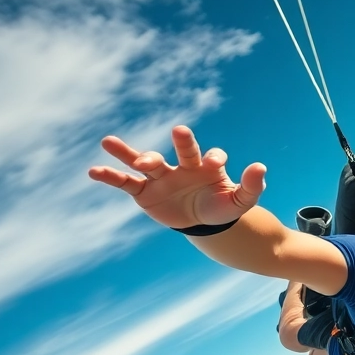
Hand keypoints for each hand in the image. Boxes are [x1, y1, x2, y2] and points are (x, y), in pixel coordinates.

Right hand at [88, 125, 266, 229]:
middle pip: (180, 150)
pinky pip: (125, 183)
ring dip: (130, 153)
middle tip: (180, 131)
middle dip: (182, 142)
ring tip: (108, 141)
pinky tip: (94, 171)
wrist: (201, 222)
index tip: (216, 163)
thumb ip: (251, 186)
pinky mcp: (144, 192)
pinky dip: (110, 177)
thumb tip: (260, 166)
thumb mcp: (240, 202)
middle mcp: (182, 166)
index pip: (210, 156)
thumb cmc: (220, 207)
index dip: (213, 157)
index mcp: (206, 166)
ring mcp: (161, 177)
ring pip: (146, 160)